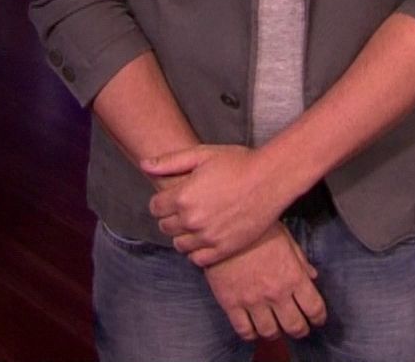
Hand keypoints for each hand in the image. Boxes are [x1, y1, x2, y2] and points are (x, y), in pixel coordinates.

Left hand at [144, 144, 293, 266]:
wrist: (270, 179)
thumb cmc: (237, 163)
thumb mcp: (202, 154)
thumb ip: (170, 161)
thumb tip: (144, 164)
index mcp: (182, 197)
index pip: (155, 208)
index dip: (162, 202)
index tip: (172, 197)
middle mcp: (192, 220)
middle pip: (165, 227)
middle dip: (170, 218)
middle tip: (185, 209)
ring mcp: (208, 237)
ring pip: (180, 245)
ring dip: (182, 235)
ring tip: (195, 223)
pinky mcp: (224, 249)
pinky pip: (198, 259)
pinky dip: (197, 251)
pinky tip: (205, 238)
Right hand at [203, 224, 326, 340]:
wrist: (222, 225)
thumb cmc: (257, 229)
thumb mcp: (285, 238)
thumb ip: (300, 260)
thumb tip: (313, 275)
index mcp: (293, 276)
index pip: (314, 308)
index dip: (319, 317)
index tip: (317, 318)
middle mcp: (276, 292)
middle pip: (295, 327)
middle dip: (300, 330)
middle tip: (299, 328)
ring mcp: (252, 300)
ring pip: (270, 332)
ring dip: (275, 333)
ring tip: (275, 328)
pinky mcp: (231, 303)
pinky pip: (244, 330)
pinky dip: (251, 334)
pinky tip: (253, 328)